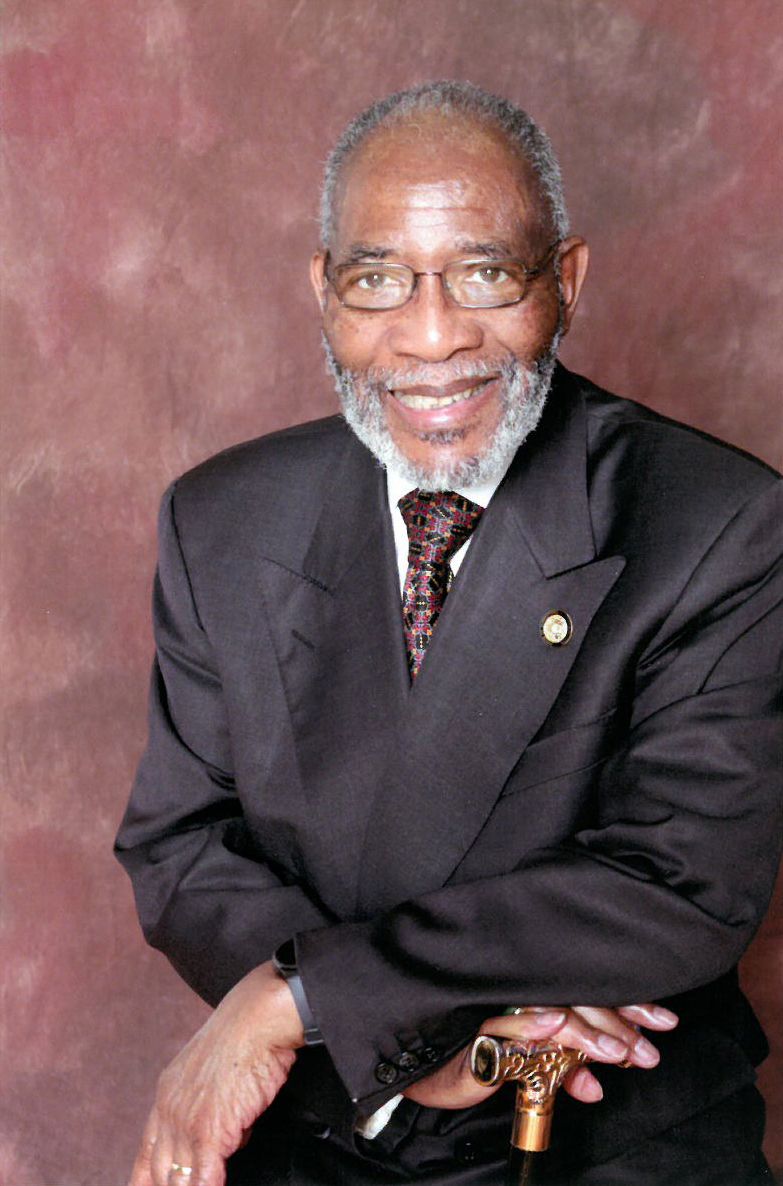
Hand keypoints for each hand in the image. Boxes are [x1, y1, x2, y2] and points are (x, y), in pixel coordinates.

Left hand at [129, 962, 303, 1185]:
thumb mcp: (213, 1073)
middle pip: (160, 1173)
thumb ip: (210, 1108)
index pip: (146, 1154)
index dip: (145, 1180)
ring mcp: (187, 1124)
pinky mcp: (211, 1131)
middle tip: (193, 1185)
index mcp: (166, 1095)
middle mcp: (170, 1111)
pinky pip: (204, 1179)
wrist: (258, 1019)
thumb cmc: (245, 1039)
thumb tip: (225, 1140)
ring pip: (178, 1181)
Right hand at [403, 1002, 677, 1109]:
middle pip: (579, 997)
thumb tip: (599, 1082)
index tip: (665, 1021)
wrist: (420, 1066)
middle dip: (619, 1025)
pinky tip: (556, 1033)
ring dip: (587, 1034)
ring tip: (616, 1056)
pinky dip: (533, 1025)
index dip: (629, 1004)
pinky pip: (508, 1021)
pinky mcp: (475, 1022)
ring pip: (552, 1009)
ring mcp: (500, 1003)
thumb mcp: (528, 1067)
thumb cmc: (476, 1058)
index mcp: (540, 992)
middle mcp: (523, 990)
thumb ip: (563, 1065)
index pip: (590, 992)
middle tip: (648, 1052)